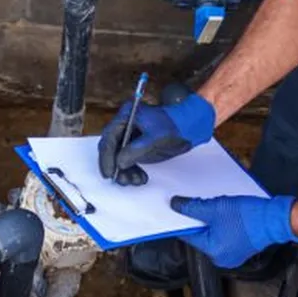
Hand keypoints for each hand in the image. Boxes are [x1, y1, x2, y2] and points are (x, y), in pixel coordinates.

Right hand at [98, 93, 215, 185]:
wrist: (190, 127)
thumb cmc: (175, 126)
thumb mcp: (154, 138)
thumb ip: (135, 150)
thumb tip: (119, 163)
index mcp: (126, 115)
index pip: (109, 137)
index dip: (107, 156)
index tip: (109, 172)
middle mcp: (124, 125)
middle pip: (111, 148)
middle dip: (116, 165)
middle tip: (120, 180)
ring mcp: (130, 136)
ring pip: (119, 157)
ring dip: (125, 171)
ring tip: (134, 181)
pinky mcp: (136, 146)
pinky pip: (129, 160)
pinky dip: (133, 170)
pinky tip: (140, 177)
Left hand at [170, 194, 297, 268]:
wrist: (276, 218)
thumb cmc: (250, 217)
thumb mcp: (214, 208)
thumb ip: (191, 208)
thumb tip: (176, 205)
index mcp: (213, 251)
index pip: (188, 234)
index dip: (181, 219)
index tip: (176, 208)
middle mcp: (222, 257)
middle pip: (199, 234)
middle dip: (196, 219)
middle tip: (195, 204)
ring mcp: (232, 253)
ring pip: (211, 233)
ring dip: (208, 219)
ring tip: (213, 207)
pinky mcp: (239, 247)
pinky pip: (222, 234)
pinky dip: (219, 224)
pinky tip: (222, 212)